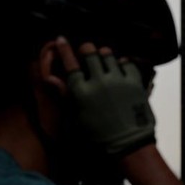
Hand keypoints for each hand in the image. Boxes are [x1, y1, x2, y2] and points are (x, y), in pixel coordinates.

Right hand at [54, 36, 155, 156]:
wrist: (128, 145)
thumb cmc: (99, 136)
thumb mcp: (76, 119)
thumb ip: (65, 96)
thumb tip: (51, 79)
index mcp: (81, 92)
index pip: (69, 63)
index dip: (64, 49)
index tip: (61, 40)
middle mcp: (98, 82)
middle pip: (89, 52)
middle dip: (86, 50)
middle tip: (87, 53)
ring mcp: (118, 81)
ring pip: (108, 54)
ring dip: (104, 56)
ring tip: (105, 63)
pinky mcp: (134, 83)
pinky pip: (127, 63)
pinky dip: (123, 64)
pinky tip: (121, 70)